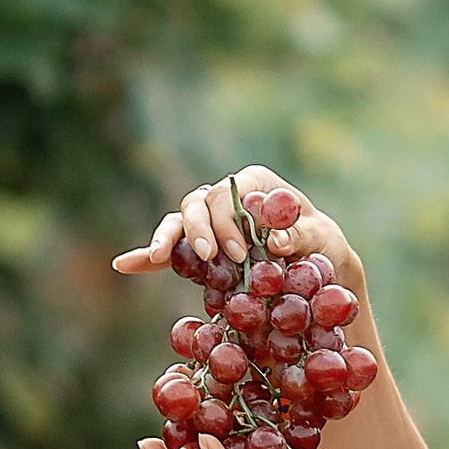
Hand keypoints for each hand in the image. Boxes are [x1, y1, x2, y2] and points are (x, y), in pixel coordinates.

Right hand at [113, 163, 360, 289]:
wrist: (319, 263)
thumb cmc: (324, 245)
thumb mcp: (322, 239)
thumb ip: (302, 235)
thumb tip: (278, 241)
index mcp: (255, 182)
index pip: (229, 194)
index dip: (228, 222)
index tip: (239, 254)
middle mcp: (228, 195)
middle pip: (199, 203)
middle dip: (201, 230)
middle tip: (212, 258)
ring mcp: (211, 219)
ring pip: (180, 217)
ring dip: (169, 237)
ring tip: (161, 258)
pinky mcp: (202, 244)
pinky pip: (171, 245)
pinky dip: (148, 255)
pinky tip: (125, 265)